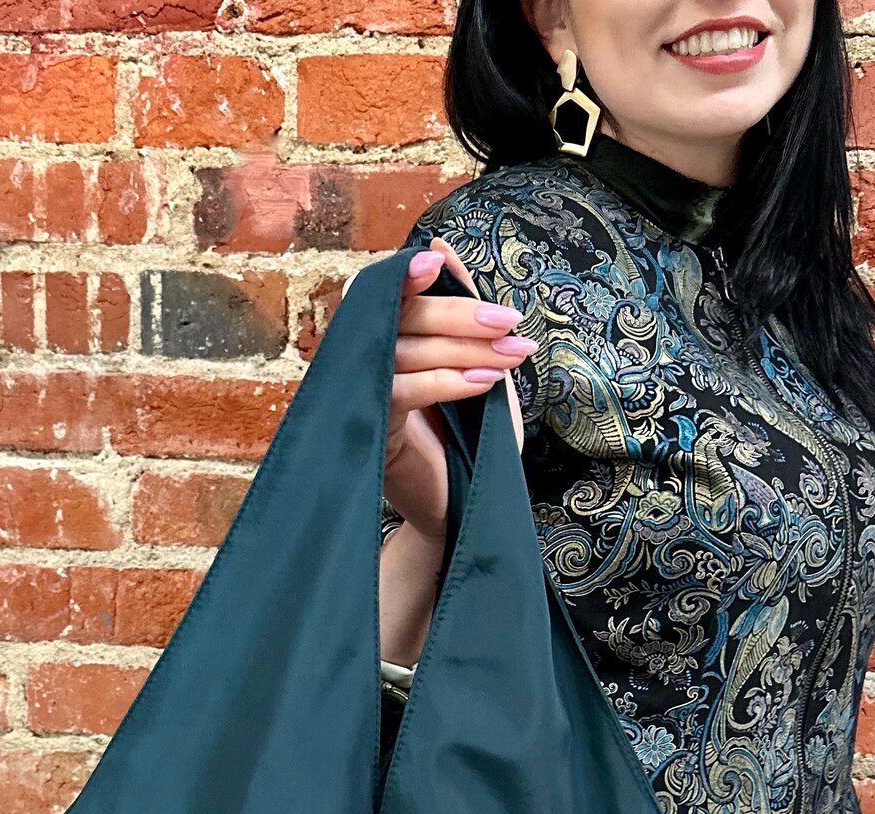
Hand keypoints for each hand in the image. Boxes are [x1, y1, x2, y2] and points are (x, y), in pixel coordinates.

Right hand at [381, 235, 532, 541]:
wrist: (462, 508)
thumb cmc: (467, 437)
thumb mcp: (475, 362)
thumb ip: (460, 309)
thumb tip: (439, 245)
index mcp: (384, 343)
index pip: (386, 295)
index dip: (405, 275)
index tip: (437, 263)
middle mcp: (364, 365)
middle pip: (401, 317)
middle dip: (459, 314)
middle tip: (508, 320)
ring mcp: (364, 397)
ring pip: (405, 350)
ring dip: (465, 348)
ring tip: (510, 356)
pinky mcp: (372, 431)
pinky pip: (402, 391)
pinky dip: (446, 381)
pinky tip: (484, 382)